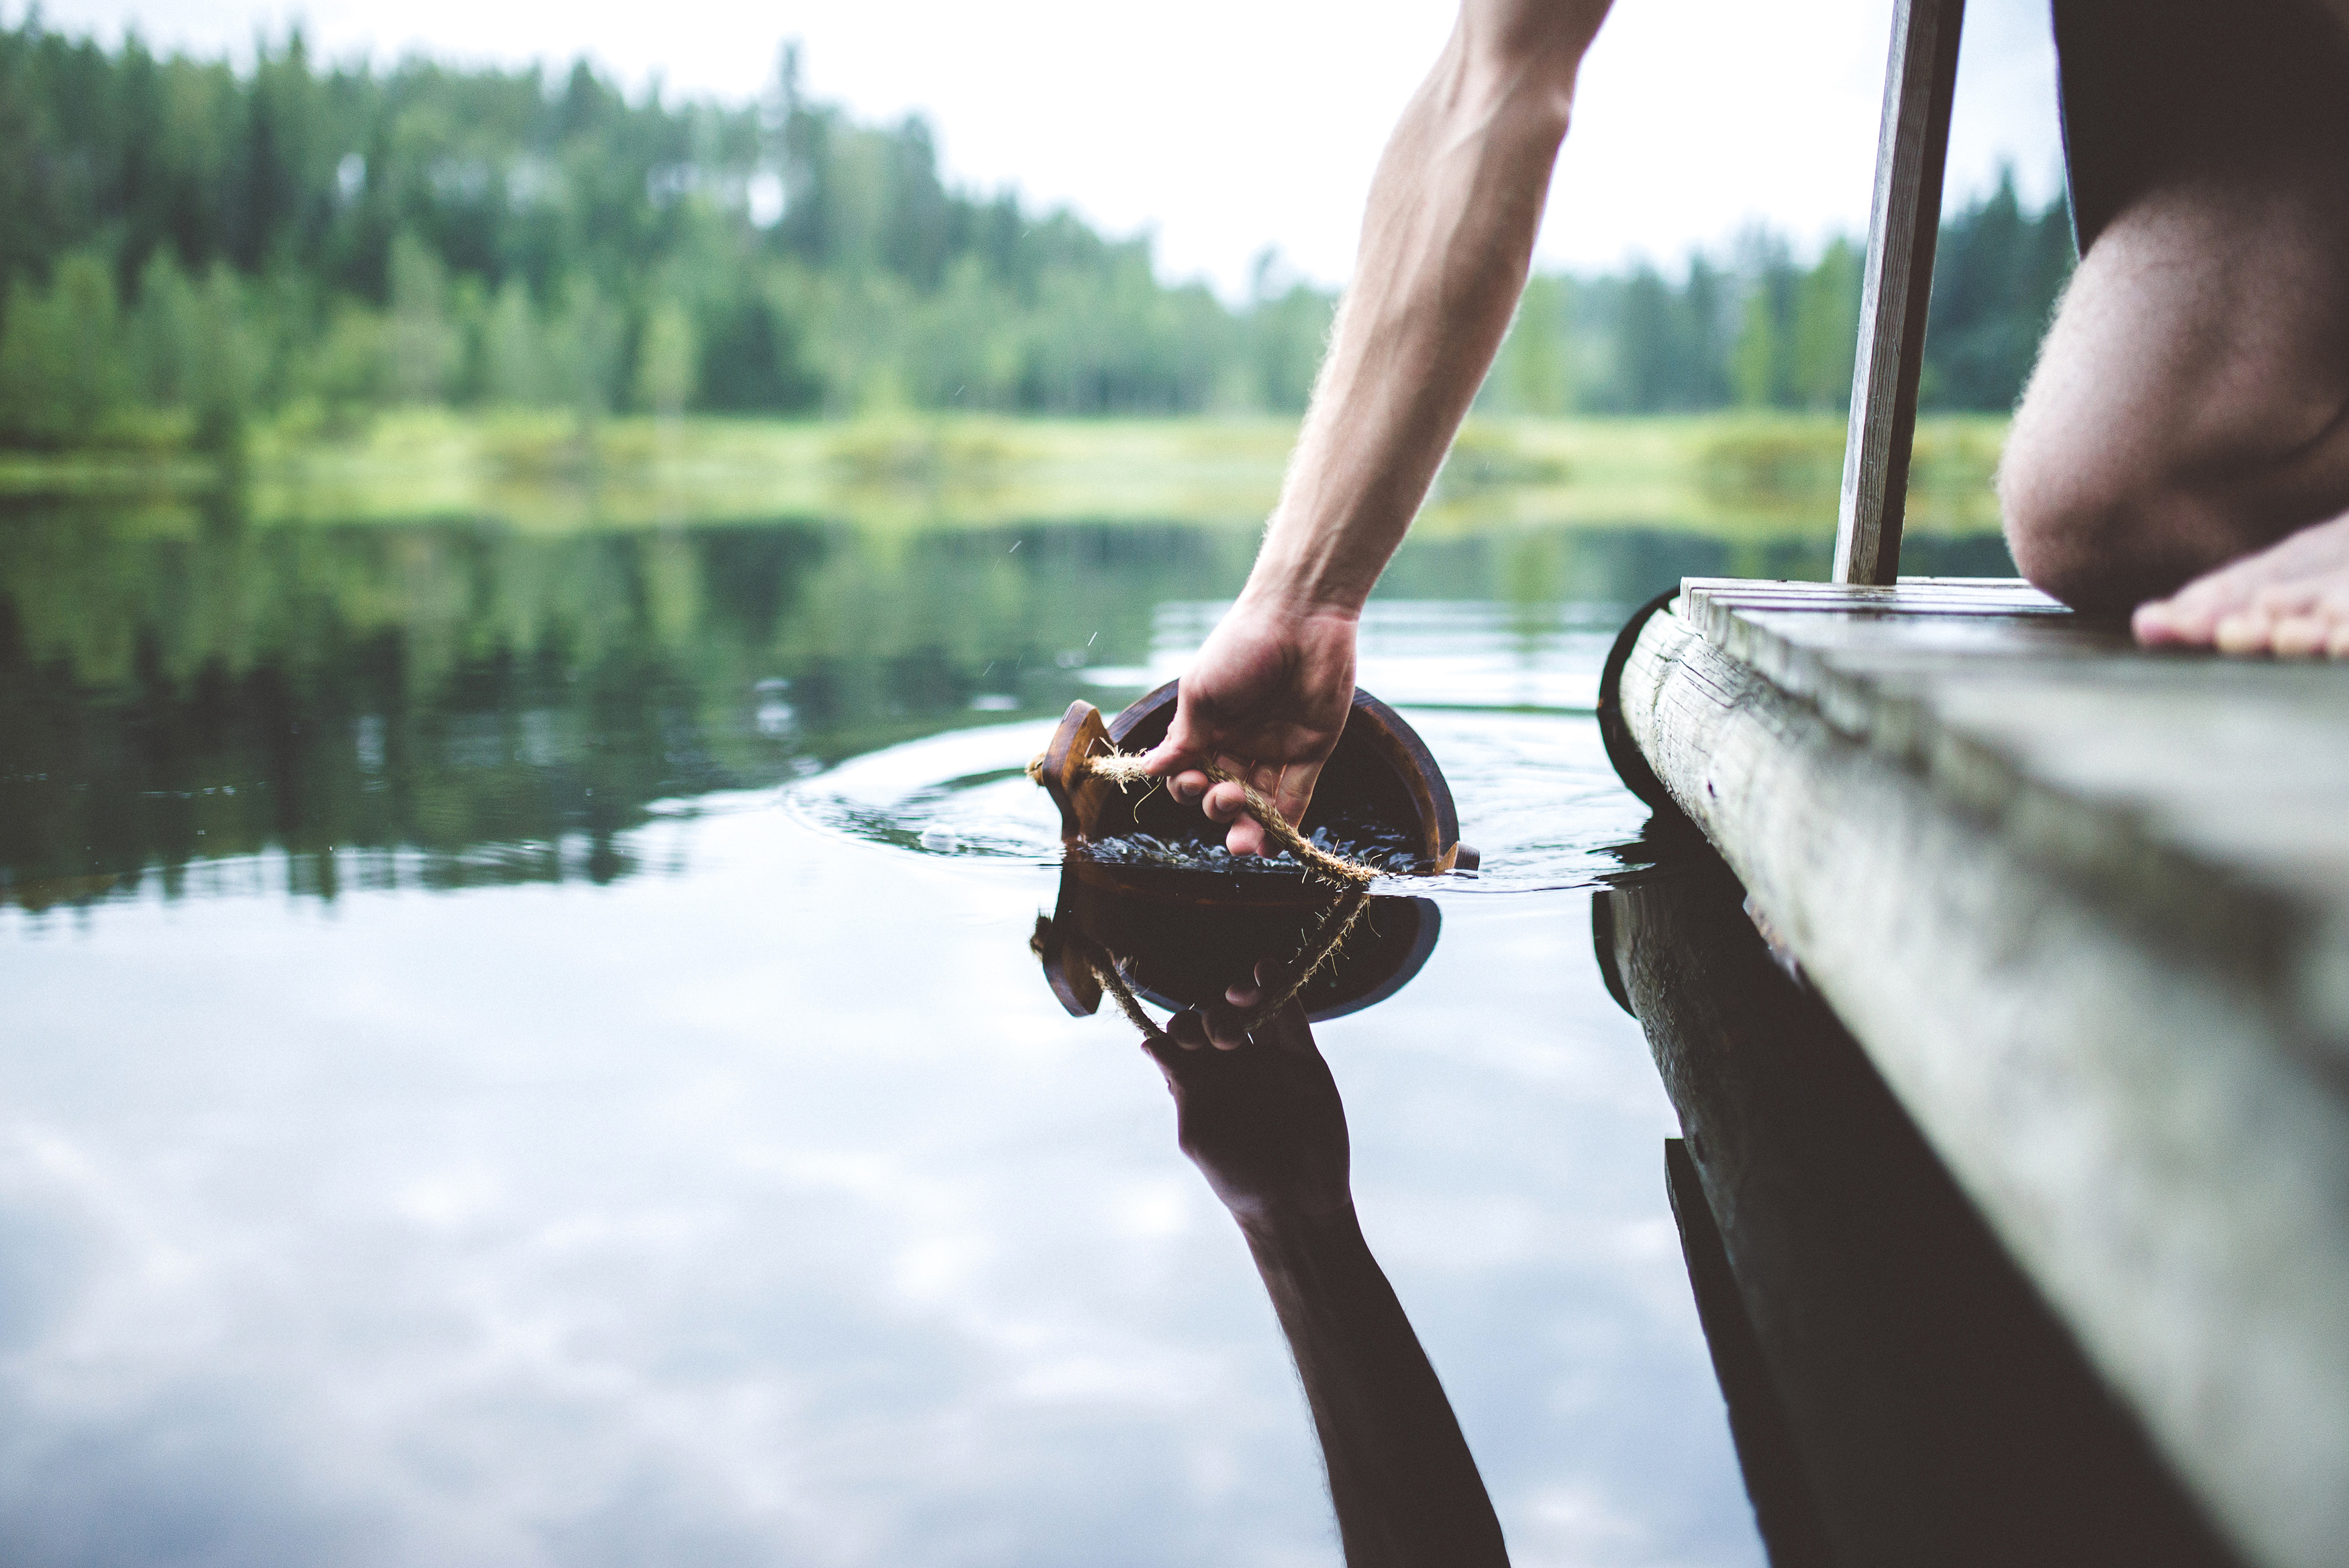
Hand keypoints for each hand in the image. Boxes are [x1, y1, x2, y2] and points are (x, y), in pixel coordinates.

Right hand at [1142, 596, 1357, 856]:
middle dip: (1216, 808)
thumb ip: (1183, 736)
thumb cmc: (1241, 646)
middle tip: (1224, 796)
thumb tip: (1149, 770)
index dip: (1186, 787)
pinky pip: (1296, 797)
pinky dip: (1283, 826)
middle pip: (1222, 794)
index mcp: (1207, 727)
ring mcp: (1276, 749)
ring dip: (1247, 829)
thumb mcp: (1201, 692)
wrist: (1301, 617)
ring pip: (1258, 805)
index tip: (1192, 781)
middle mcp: (1239, 743)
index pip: (1189, 773)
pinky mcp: (1312, 751)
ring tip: (1243, 844)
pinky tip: (1270, 845)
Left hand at [1143, 969, 1350, 1222]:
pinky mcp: (1304, 1060)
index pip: (1182, 1037)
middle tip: (1221, 1041)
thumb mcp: (1198, 1134)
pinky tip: (1266, 970)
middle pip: (1215, 1017)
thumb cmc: (1238, 1178)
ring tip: (1241, 997)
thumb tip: (1149, 1045)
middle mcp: (1233, 1065)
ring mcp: (1269, 1060)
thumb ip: (1180, 1086)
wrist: (1295, 1202)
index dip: (1178, 1028)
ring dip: (1241, 993)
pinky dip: (1280, 988)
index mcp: (1202, 1082)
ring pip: (1252, 1009)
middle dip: (1211, 1018)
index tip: (1184, 1042)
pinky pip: (1290, 1016)